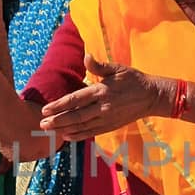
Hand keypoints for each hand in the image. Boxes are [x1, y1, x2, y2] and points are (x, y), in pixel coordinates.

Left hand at [40, 57, 162, 140]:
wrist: (152, 97)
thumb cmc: (134, 80)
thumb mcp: (118, 68)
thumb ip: (99, 66)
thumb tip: (86, 57)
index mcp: (102, 90)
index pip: (76, 99)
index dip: (59, 105)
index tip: (45, 109)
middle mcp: (103, 107)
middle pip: (75, 116)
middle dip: (57, 120)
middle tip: (42, 124)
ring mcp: (107, 118)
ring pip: (82, 126)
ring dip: (65, 129)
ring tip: (50, 131)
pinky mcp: (111, 126)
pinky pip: (91, 132)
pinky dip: (78, 135)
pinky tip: (67, 136)